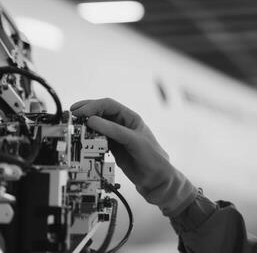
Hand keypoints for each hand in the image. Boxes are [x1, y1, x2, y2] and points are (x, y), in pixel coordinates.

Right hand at [71, 98, 195, 215]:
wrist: (156, 179)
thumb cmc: (153, 158)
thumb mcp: (134, 141)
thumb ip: (114, 130)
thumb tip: (92, 120)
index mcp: (131, 118)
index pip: (108, 105)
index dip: (92, 105)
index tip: (79, 112)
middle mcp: (122, 125)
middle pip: (100, 113)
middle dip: (86, 112)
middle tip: (72, 116)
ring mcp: (116, 136)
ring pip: (97, 126)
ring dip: (85, 126)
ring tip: (75, 128)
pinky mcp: (112, 148)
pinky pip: (97, 140)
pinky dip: (89, 139)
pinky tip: (83, 140)